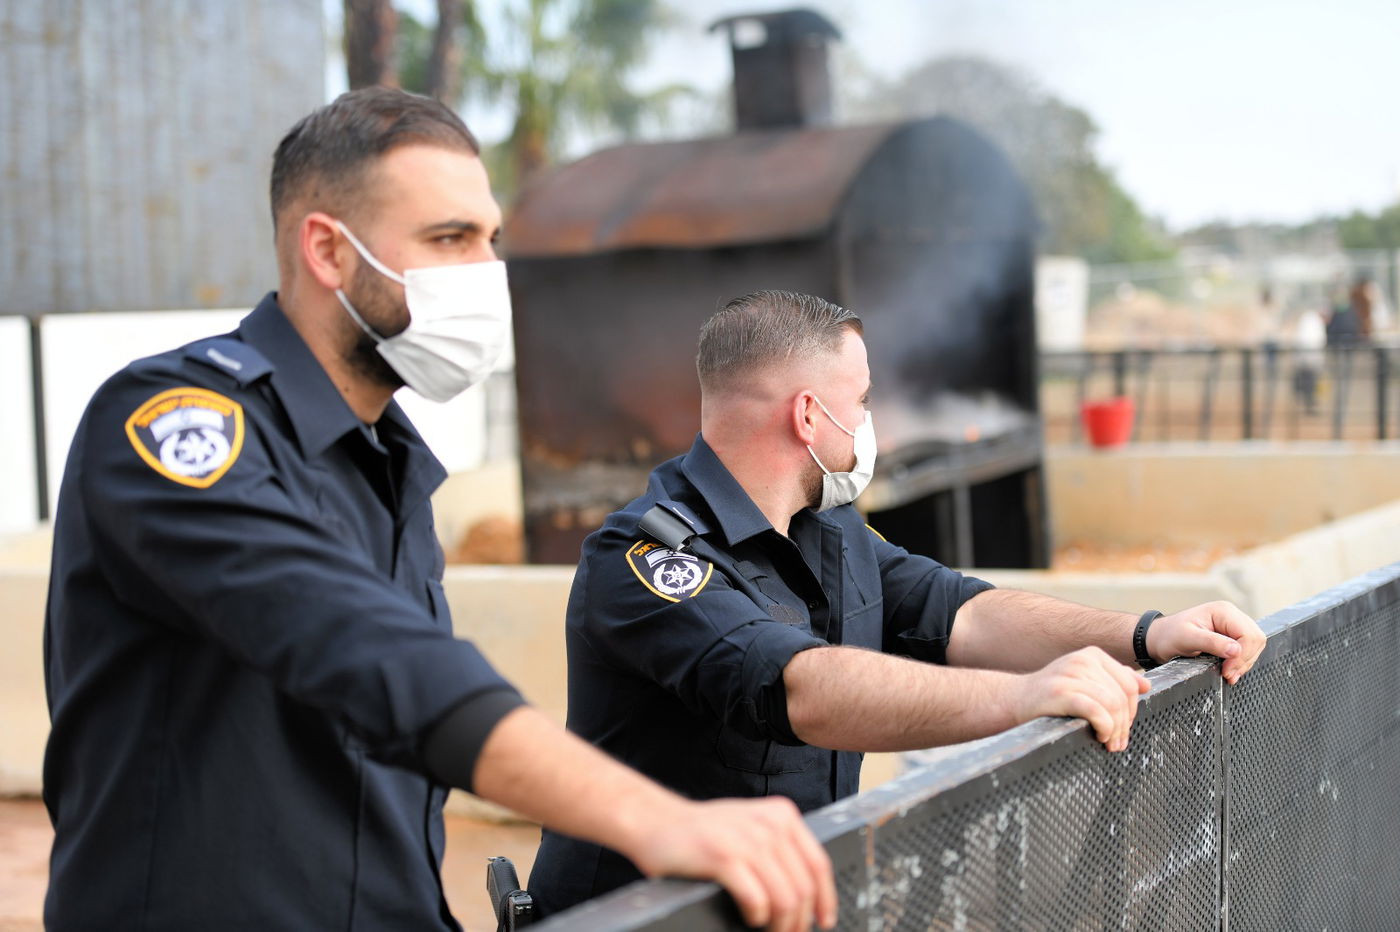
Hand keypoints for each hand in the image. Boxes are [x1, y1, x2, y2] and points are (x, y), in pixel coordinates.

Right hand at [628, 795, 836, 931]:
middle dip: (799, 920)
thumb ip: (780, 848)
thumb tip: (809, 894)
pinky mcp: (723, 857)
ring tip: (770, 930)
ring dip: (780, 924)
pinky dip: (758, 917)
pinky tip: (751, 917)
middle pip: (803, 887)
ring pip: (785, 898)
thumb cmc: (703, 832)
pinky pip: (757, 900)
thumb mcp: (750, 826)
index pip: (818, 864)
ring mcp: (746, 840)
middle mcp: (769, 824)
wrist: (657, 821)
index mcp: (781, 815)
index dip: (826, 899)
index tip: (825, 921)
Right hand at [1019, 647, 1150, 751]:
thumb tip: (1146, 685)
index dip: (1132, 710)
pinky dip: (1104, 727)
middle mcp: (1082, 660)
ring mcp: (1070, 674)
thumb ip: (1113, 681)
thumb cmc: (1052, 696)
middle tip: (1117, 743)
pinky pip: (1096, 710)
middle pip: (1122, 697)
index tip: (1123, 727)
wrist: (1015, 700)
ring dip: (1115, 729)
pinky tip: (1099, 735)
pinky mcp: (1059, 692)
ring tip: (1108, 742)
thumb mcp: (1084, 682)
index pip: (1129, 685)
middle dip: (1125, 725)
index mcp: (1092, 655)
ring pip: (1112, 704)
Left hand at [1147, 601, 1264, 683]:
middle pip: (1256, 639)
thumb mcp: (1187, 639)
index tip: (1227, 671)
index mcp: (1223, 611)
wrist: (1160, 639)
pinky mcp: (1232, 636)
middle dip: (1244, 660)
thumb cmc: (1169, 636)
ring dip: (1244, 663)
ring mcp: (1233, 625)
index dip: (1242, 656)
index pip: (1248, 634)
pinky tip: (1229, 669)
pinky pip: (1248, 650)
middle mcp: (1232, 615)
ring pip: (1255, 646)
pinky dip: (1241, 662)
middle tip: (1227, 675)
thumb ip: (1212, 643)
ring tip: (1227, 673)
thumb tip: (1236, 650)